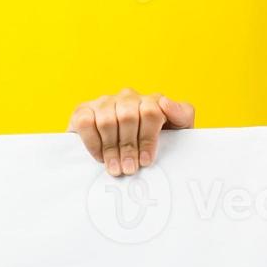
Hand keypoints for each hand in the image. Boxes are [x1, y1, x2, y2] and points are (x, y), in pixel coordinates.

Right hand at [67, 88, 195, 175]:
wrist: (133, 155)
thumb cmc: (158, 144)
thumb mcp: (178, 131)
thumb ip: (182, 114)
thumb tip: (165, 103)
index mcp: (152, 100)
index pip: (151, 112)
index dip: (148, 139)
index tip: (146, 161)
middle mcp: (128, 97)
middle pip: (128, 117)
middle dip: (129, 147)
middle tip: (129, 169)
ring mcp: (106, 102)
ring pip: (107, 120)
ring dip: (111, 148)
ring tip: (116, 168)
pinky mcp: (84, 110)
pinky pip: (86, 122)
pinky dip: (93, 142)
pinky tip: (100, 156)